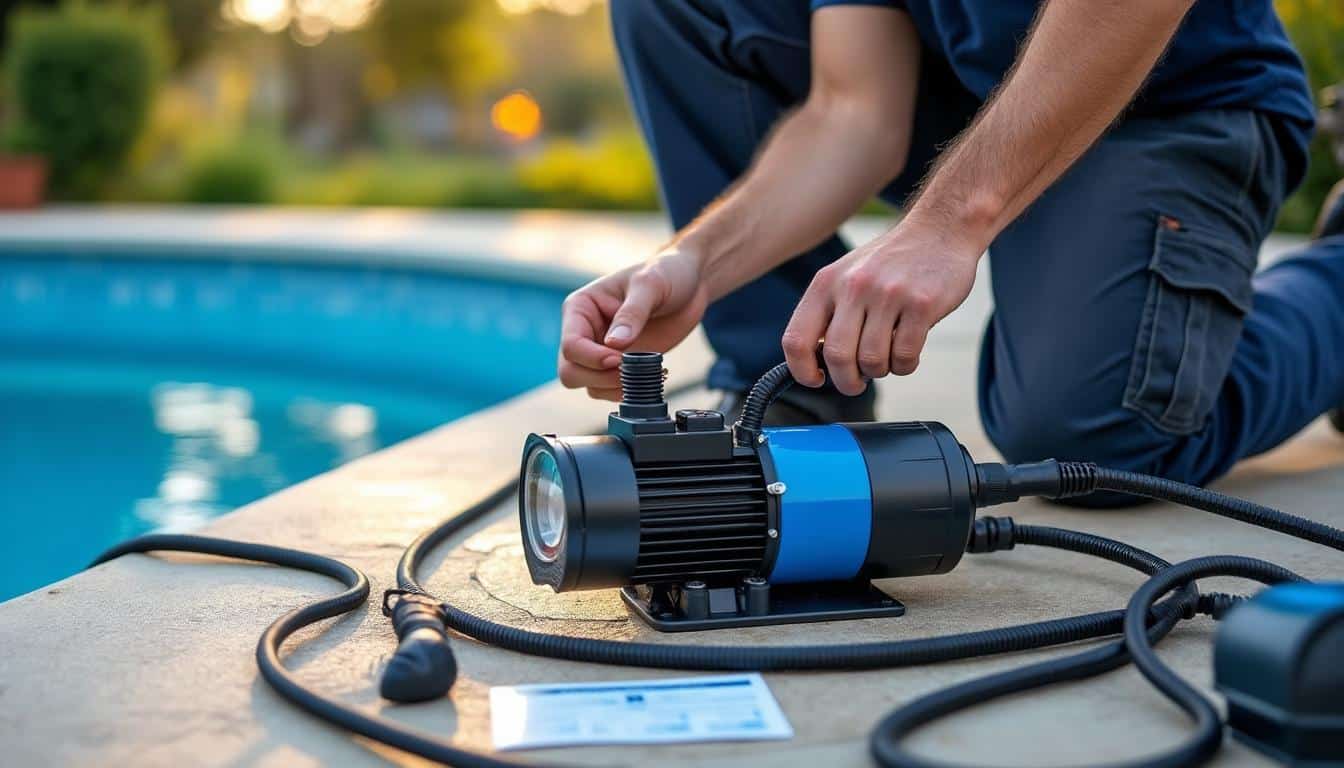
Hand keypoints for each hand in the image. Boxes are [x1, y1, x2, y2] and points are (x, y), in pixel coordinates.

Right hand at [557, 248, 708, 400]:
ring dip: (614, 387)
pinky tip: (651, 376)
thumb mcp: (651, 284)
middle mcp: (585, 331)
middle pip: (570, 371)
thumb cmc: (666, 273)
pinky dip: (627, 391)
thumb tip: (614, 344)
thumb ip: (632, 313)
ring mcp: (600, 350)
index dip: (592, 359)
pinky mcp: (619, 365)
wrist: (690, 283)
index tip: (620, 359)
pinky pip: (609, 390)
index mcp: (581, 308)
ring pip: (588, 385)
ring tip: (646, 372)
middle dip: (600, 377)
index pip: (571, 345)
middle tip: (632, 370)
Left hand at [782, 216, 980, 394]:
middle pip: (837, 357)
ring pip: (873, 361)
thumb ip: (828, 314)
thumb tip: (814, 363)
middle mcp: (853, 286)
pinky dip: (905, 366)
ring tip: (887, 357)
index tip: (817, 380)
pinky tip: (908, 352)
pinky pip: (904, 356)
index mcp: (827, 282)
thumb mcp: (846, 277)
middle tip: (857, 381)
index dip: (802, 371)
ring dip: (880, 371)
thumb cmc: (890, 264)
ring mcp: (888, 294)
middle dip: (847, 381)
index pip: (796, 339)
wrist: (940, 230)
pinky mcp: (921, 304)